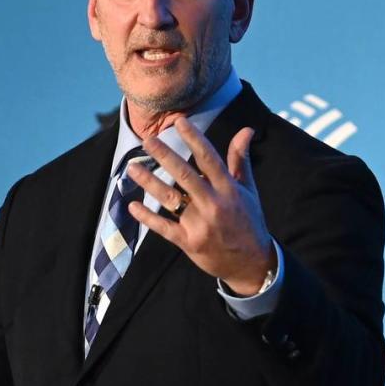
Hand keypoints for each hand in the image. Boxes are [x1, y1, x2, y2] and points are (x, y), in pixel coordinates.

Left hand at [126, 118, 275, 295]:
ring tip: (132, 168)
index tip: (179, 122)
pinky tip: (132, 206)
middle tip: (148, 140)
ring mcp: (200, 225)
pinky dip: (147, 217)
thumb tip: (246, 130)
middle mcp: (214, 205)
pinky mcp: (189, 243)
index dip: (194, 139)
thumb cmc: (249, 220)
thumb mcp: (248, 190)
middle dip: (165, 156)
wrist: (252, 263)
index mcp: (229, 189)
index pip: (209, 159)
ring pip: (170, 200)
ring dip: (149, 183)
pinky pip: (164, 228)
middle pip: (185, 176)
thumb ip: (240, 159)